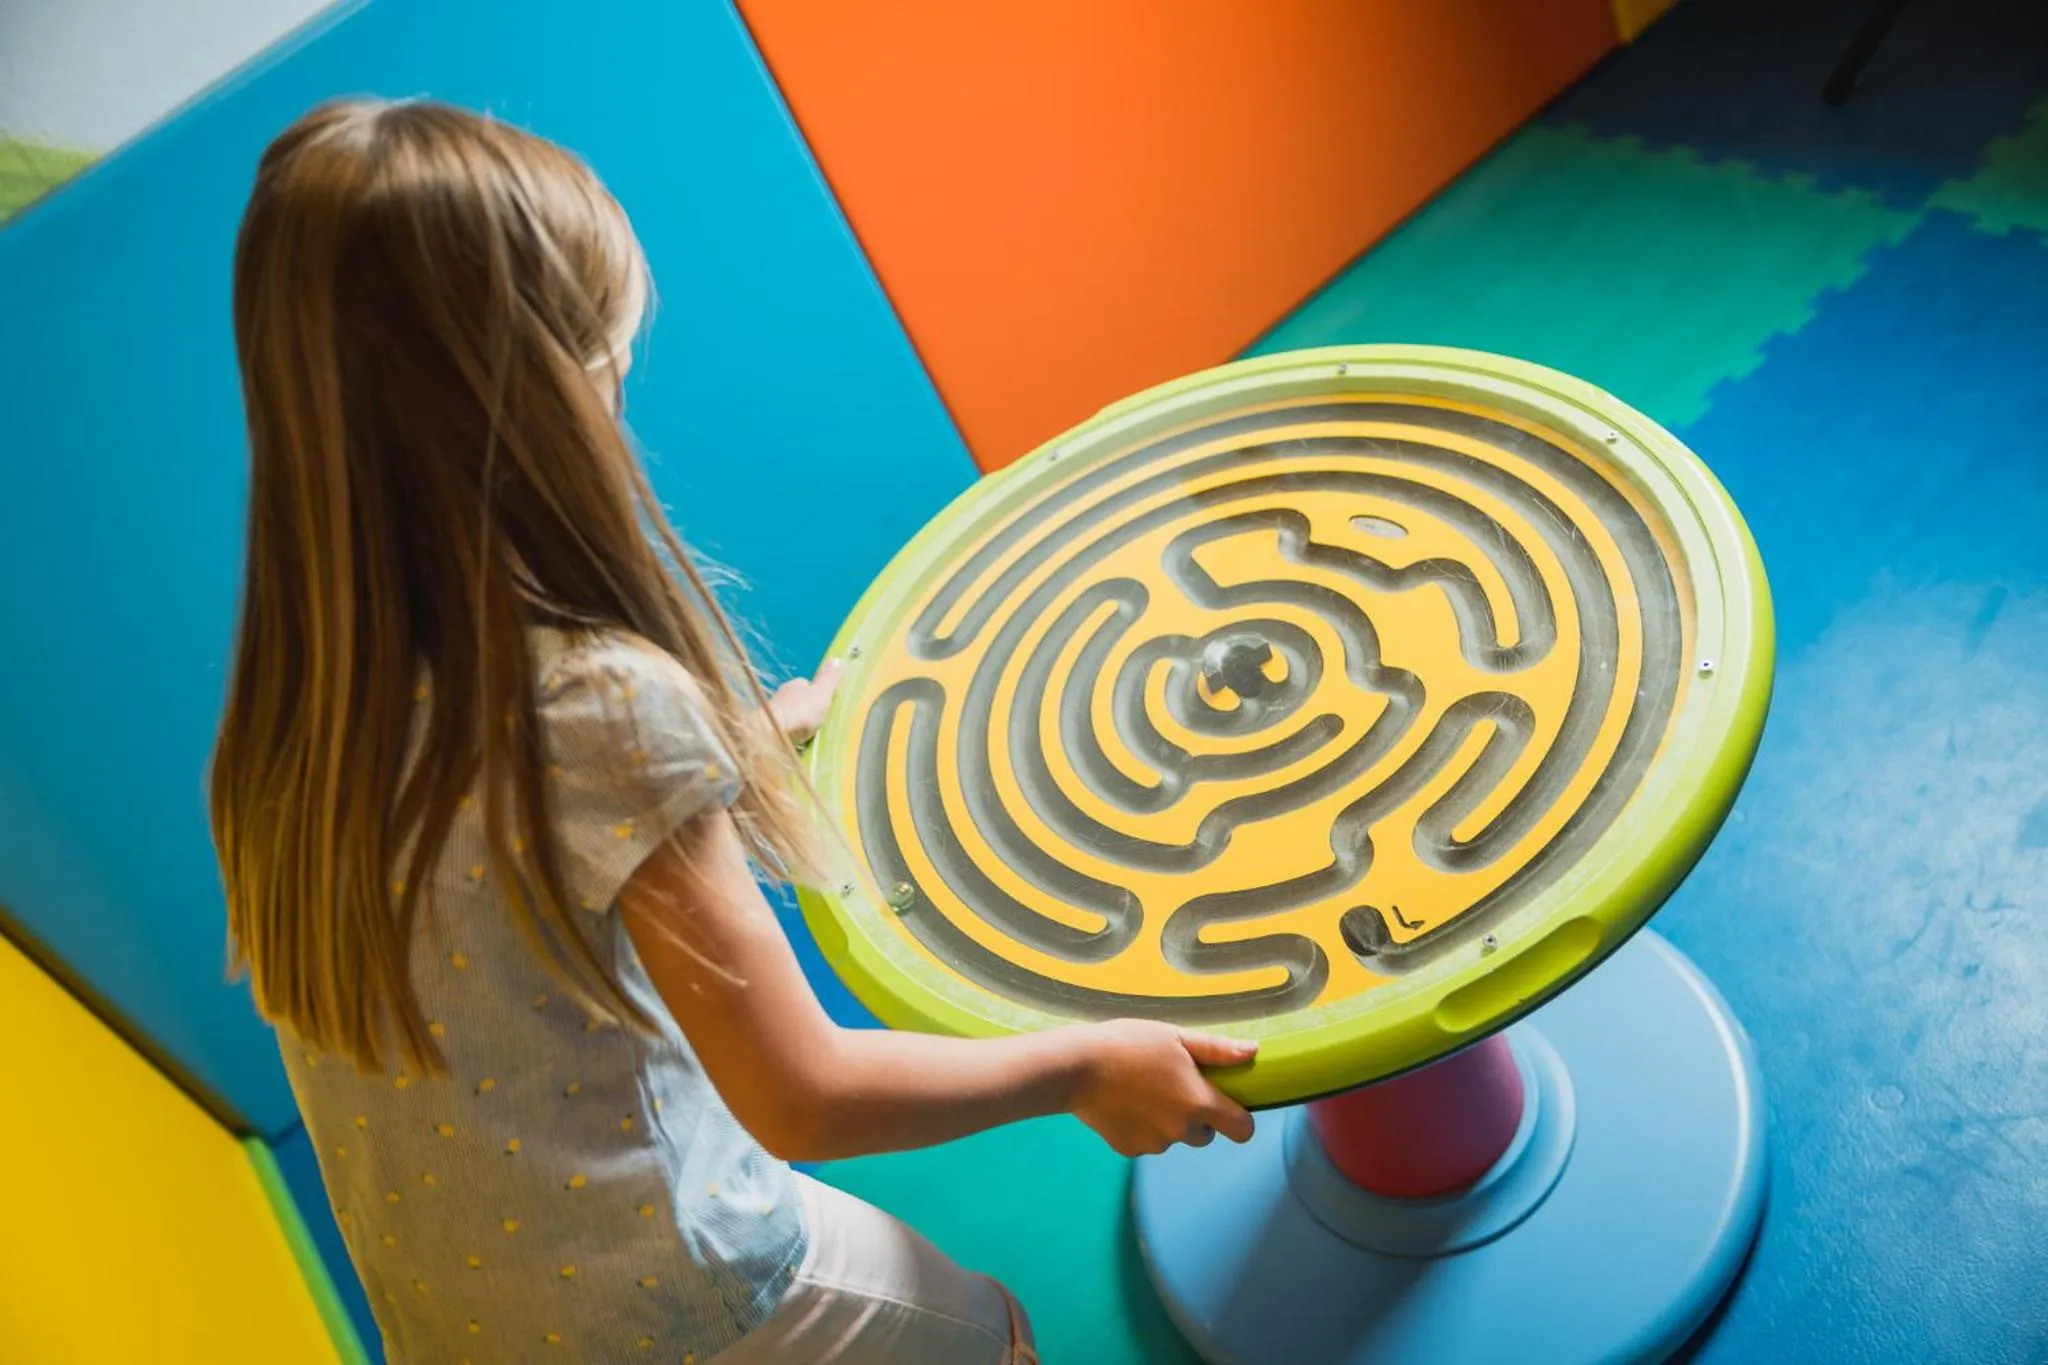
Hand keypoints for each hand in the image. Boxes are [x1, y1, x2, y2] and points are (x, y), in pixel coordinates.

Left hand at [768, 659, 842, 744]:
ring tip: (808, 732)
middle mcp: (782, 695)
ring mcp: (773, 712)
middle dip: (806, 707)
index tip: (825, 701)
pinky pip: (783, 728)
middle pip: (798, 699)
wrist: (772, 733)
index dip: (816, 691)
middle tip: (819, 720)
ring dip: (797, 720)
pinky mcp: (769, 728)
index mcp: (795, 685)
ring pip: (789, 713)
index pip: (807, 684)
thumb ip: (829, 679)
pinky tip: (795, 739)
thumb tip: (837, 659)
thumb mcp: (821, 694)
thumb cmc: (800, 712)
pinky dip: (789, 732)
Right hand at [1065, 1020, 1256, 1156]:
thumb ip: (1217, 1049)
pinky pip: (1146, 1142)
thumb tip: (1252, 1052)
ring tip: (1141, 1090)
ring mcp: (1154, 1144)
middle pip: (1205, 1134)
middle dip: (1196, 1116)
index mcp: (1199, 1103)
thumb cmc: (1129, 1044)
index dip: (1239, 1118)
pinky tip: (1124, 1103)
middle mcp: (1181, 1130)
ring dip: (1167, 1121)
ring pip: (1174, 1138)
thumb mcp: (1176, 1037)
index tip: (1225, 1102)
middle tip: (1172, 1086)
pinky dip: (1141, 1128)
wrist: (1076, 1067)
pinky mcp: (1129, 1150)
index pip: (1243, 1129)